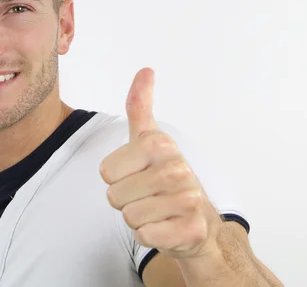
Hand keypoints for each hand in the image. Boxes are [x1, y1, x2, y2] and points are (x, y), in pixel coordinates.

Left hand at [99, 68, 220, 258]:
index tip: (139, 175)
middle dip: (126, 201)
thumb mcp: (150, 139)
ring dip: (138, 219)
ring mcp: (187, 200)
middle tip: (148, 196)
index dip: (117, 178)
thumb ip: (140, 106)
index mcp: (160, 144)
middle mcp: (177, 169)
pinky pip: (144, 236)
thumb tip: (145, 69)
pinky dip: (149, 236)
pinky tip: (166, 227)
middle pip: (114, 196)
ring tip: (158, 210)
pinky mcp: (190, 230)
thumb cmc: (166, 179)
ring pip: (128, 217)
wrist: (200, 222)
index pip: (106, 172)